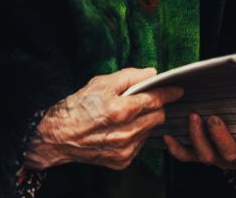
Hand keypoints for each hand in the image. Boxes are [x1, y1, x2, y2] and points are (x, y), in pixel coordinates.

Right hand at [23, 67, 182, 171]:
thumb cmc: (77, 107)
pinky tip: (121, 129)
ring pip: (150, 130)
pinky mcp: (122, 161)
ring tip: (128, 115)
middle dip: (156, 106)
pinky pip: (140, 144)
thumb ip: (129, 76)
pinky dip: (136, 135)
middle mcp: (125, 132)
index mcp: (120, 110)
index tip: (177, 90)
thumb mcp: (100, 83)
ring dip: (145, 121)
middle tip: (145, 100)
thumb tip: (151, 74)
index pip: (155, 100)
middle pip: (158, 116)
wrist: (58, 136)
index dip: (168, 93)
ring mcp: (124, 149)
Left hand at [163, 113, 235, 170]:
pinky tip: (168, 136)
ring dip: (197, 136)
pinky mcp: (200, 156)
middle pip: (229, 153)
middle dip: (220, 136)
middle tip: (214, 119)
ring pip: (206, 155)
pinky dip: (176, 148)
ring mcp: (217, 158)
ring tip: (193, 117)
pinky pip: (187, 156)